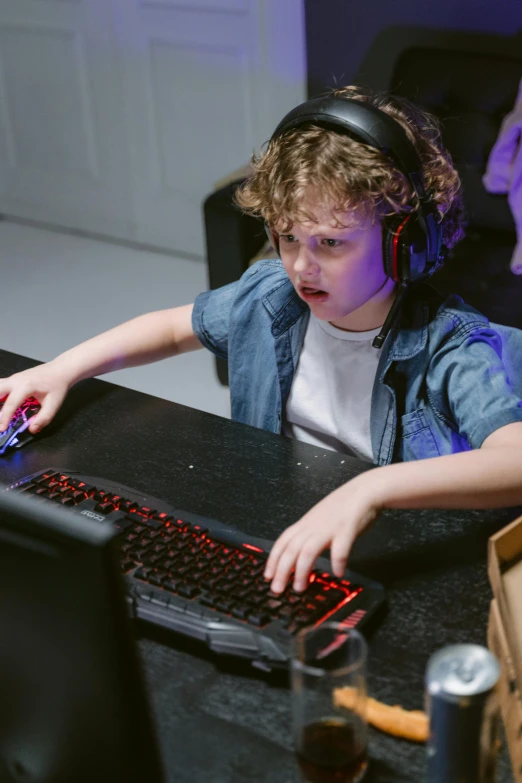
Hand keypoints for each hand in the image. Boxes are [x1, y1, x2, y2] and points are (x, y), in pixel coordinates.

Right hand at [0, 361, 71, 433]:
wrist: (60, 370)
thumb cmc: (57, 385)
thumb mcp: (53, 404)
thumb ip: (43, 418)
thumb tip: (32, 429)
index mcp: (26, 386)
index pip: (11, 404)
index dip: (4, 418)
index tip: (2, 428)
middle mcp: (16, 380)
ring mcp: (13, 378)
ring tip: (0, 413)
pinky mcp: (13, 379)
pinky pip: (0, 385)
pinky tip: (2, 403)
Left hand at [264, 473, 381, 593]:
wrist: (365, 490)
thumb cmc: (345, 506)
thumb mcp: (320, 518)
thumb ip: (311, 533)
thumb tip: (301, 552)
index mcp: (306, 523)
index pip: (283, 541)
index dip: (273, 558)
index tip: (267, 575)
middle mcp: (314, 525)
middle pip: (292, 548)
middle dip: (282, 570)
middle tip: (277, 589)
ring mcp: (329, 527)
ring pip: (309, 550)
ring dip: (302, 570)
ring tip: (300, 587)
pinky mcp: (347, 528)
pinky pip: (340, 548)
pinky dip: (338, 561)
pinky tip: (338, 573)